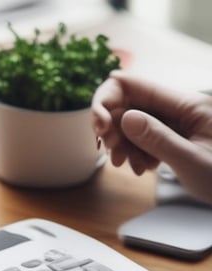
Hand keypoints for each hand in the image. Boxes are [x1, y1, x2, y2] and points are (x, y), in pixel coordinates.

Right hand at [91, 71, 211, 203]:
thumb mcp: (190, 161)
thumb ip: (156, 138)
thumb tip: (124, 117)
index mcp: (188, 103)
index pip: (134, 84)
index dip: (107, 101)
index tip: (99, 128)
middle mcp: (181, 106)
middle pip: (129, 102)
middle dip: (112, 126)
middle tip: (111, 153)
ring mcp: (178, 120)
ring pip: (133, 121)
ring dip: (123, 143)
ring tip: (129, 166)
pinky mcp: (176, 134)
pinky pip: (145, 135)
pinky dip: (136, 151)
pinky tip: (143, 167)